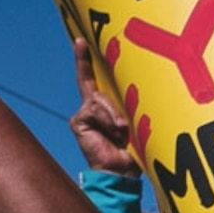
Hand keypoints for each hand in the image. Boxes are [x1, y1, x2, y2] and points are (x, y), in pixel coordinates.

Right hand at [68, 36, 136, 175]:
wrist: (122, 171)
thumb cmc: (134, 150)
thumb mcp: (134, 123)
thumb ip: (125, 109)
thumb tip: (121, 106)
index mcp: (105, 107)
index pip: (92, 79)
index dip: (84, 60)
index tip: (80, 40)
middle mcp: (91, 107)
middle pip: (96, 88)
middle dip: (100, 86)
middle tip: (117, 118)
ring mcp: (84, 114)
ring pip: (99, 100)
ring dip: (115, 115)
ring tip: (124, 132)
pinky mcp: (79, 121)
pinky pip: (94, 110)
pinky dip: (108, 120)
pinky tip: (115, 133)